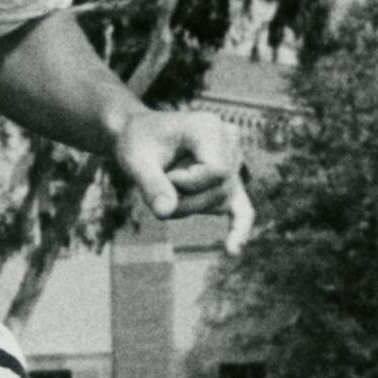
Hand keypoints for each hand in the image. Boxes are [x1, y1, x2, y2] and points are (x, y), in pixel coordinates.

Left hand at [114, 107, 254, 254]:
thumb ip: (151, 185)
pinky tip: (232, 250)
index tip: (164, 175)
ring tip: (168, 185)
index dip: (187, 184)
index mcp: (209, 127)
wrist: (139, 136)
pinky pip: (241, 209)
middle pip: (218, 190)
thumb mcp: (135, 161)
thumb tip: (165, 212)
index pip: (217, 171)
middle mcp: (229, 140)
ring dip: (189, 206)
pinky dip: (238, 228)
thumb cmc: (137, 143)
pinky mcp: (230, 181)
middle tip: (158, 185)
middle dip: (184, 199)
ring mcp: (233, 161)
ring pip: (220, 201)